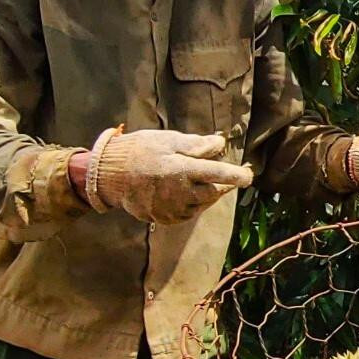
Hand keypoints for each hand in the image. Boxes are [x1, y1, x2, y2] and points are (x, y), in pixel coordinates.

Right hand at [89, 128, 252, 224]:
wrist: (108, 174)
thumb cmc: (139, 151)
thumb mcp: (167, 140)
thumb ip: (196, 145)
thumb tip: (220, 144)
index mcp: (183, 169)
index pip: (218, 174)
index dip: (237, 175)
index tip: (249, 176)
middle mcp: (180, 192)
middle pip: (213, 192)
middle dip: (223, 185)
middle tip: (229, 178)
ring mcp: (171, 208)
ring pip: (201, 205)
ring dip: (208, 195)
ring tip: (205, 183)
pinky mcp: (163, 218)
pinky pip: (187, 214)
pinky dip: (193, 205)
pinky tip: (188, 194)